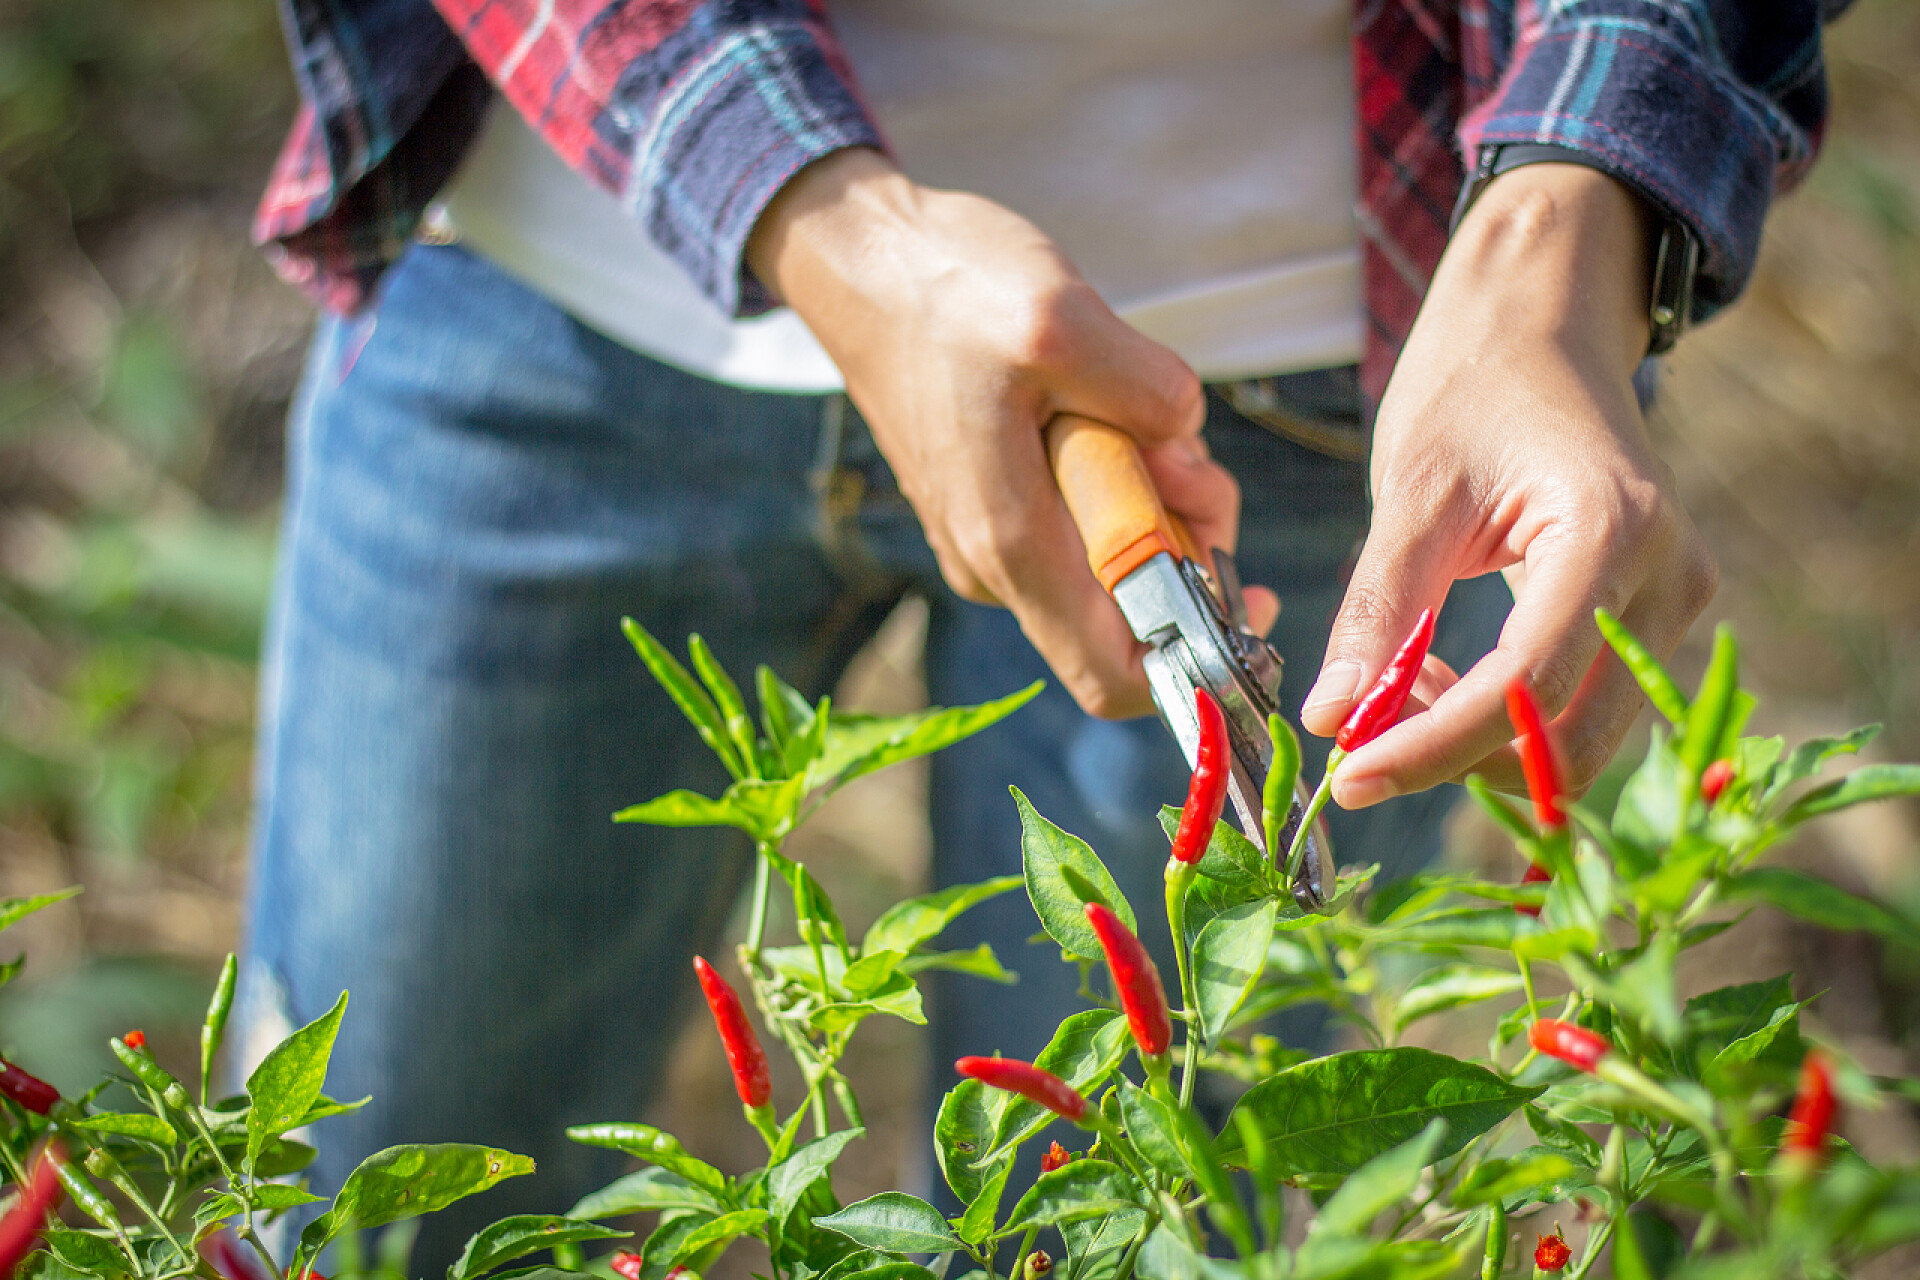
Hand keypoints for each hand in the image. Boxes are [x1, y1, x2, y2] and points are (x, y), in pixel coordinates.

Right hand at [747, 149, 1276, 717]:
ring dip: (1154, 494)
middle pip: (1133, 609)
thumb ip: (1149, 393)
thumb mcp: (1063, 317)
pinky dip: (1119, 472)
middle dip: (1186, 538)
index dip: (1197, 662)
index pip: (1114, 676)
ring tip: (1129, 403)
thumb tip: (1185, 443)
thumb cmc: (944, 289)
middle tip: (1183, 448)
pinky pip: (1084, 515)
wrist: (859, 259)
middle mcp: (998, 562)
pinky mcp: (993, 498)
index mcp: (1014, 542)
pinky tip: (1096, 403)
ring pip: (1113, 556)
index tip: (1246, 590)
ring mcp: (992, 534)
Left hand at [1299, 163, 1716, 805]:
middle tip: (1359, 739)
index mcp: (1614, 528)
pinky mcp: (1656, 615)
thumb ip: (1376, 608)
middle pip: (1571, 736)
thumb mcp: (1410, 491)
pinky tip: (1433, 675)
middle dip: (1459, 759)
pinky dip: (1501, 717)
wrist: (1544, 325)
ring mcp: (1676, 600)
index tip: (1350, 776)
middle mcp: (1669, 575)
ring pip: (1579, 735)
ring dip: (1477, 742)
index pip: (1526, 685)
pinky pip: (1582, 704)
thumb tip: (1331, 715)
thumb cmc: (1474, 386)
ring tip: (1394, 681)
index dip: (1434, 747)